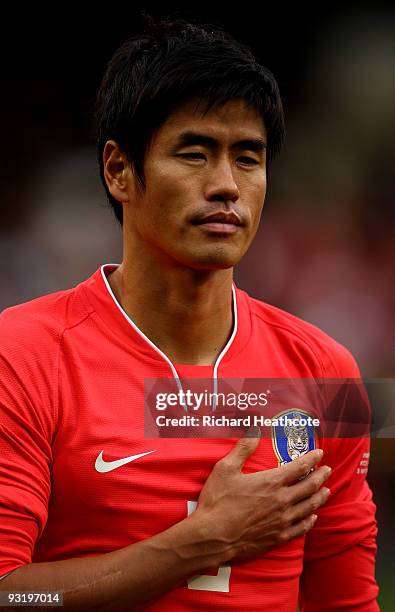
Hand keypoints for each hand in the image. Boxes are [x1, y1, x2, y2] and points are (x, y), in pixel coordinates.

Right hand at [193, 434, 330, 562]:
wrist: (213, 536)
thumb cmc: (217, 501)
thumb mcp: (226, 469)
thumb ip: (243, 449)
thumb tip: (254, 430)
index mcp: (271, 482)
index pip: (299, 467)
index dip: (312, 458)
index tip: (320, 453)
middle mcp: (282, 501)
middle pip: (309, 486)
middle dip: (321, 476)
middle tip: (328, 470)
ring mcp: (282, 521)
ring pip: (309, 507)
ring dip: (320, 497)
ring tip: (326, 491)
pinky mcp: (278, 537)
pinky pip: (301, 528)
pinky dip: (310, 521)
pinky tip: (313, 517)